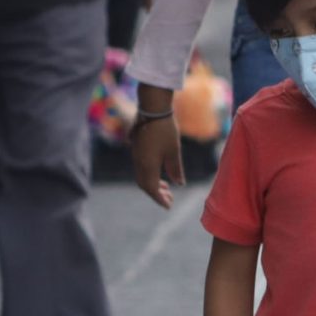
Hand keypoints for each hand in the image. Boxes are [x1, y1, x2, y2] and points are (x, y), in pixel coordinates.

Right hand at [130, 94, 184, 208]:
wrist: (152, 109)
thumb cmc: (165, 130)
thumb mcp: (174, 151)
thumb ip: (176, 169)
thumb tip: (179, 184)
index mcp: (148, 166)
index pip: (152, 189)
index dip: (160, 199)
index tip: (168, 206)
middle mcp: (139, 163)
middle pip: (145, 185)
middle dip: (156, 194)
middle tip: (169, 199)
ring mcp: (136, 156)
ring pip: (142, 177)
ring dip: (153, 184)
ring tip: (167, 188)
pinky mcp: (136, 149)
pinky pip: (141, 168)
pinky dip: (150, 175)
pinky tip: (159, 172)